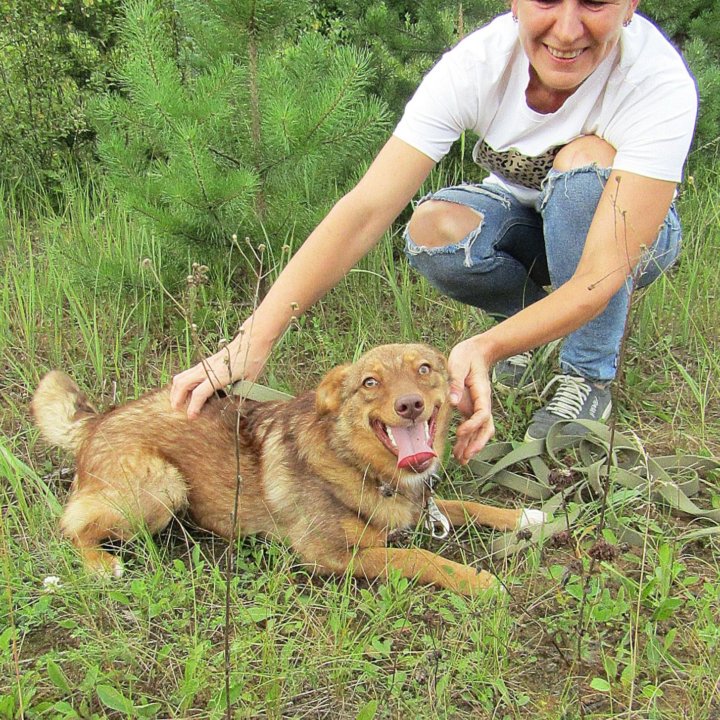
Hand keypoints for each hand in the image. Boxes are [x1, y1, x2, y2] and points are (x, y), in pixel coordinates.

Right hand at [170, 322, 271, 418]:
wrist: (252, 341)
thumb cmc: (252, 361)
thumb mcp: (249, 382)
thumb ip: (239, 395)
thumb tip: (234, 409)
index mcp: (219, 375)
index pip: (199, 393)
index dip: (193, 407)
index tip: (191, 417)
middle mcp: (207, 369)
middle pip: (183, 384)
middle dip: (177, 399)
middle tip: (177, 412)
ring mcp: (204, 364)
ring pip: (181, 377)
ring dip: (176, 391)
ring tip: (178, 403)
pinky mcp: (205, 362)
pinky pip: (186, 373)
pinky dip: (181, 384)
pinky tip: (186, 392)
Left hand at [447, 337, 494, 463]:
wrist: (476, 352)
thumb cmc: (467, 356)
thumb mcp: (459, 364)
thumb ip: (456, 382)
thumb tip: (453, 401)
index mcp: (481, 393)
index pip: (482, 414)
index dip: (472, 425)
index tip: (459, 432)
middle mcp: (482, 402)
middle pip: (486, 428)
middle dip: (477, 444)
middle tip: (465, 457)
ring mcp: (477, 407)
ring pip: (480, 431)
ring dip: (472, 446)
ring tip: (461, 460)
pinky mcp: (470, 408)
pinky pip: (472, 428)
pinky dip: (467, 440)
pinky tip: (459, 450)